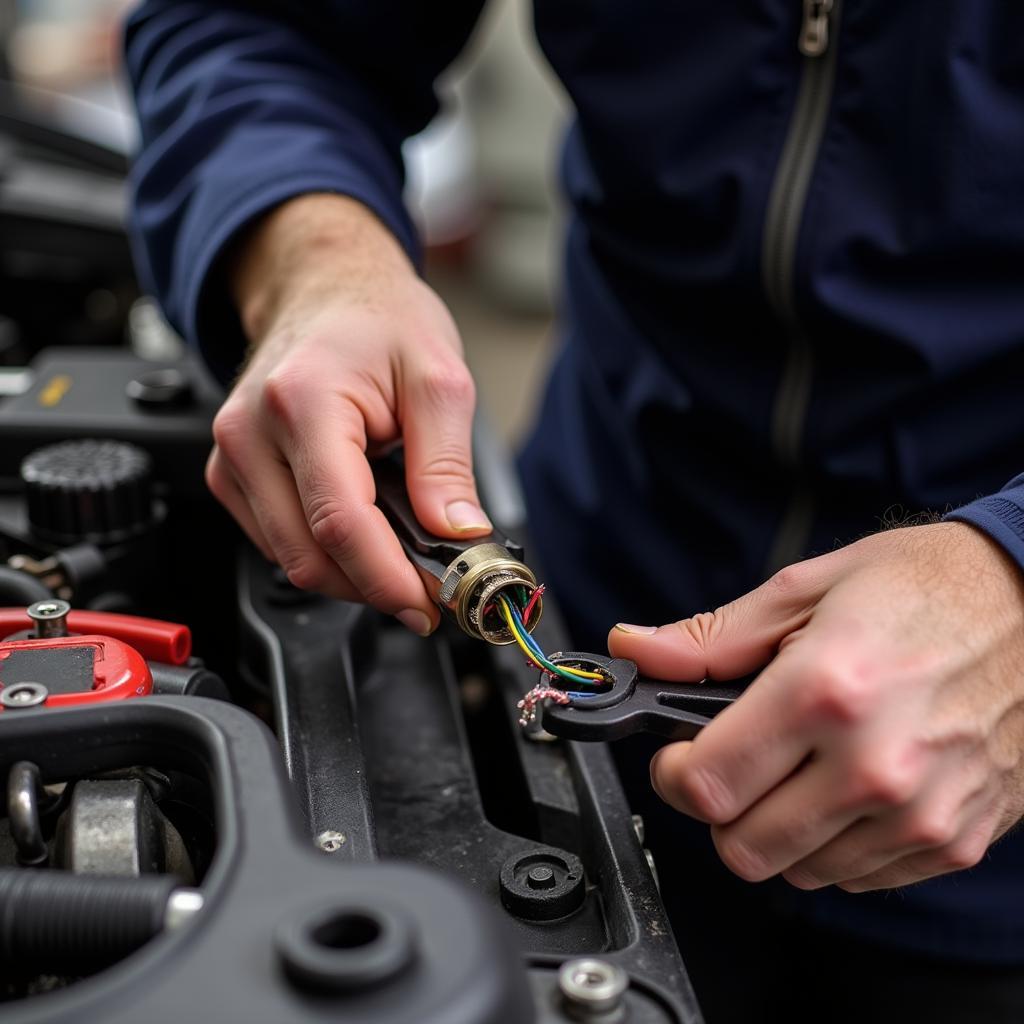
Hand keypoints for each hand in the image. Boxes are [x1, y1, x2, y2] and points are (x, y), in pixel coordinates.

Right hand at [206, 194, 490, 634]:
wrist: (325, 288)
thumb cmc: (378, 319)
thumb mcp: (438, 379)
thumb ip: (447, 465)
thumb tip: (458, 536)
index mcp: (302, 404)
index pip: (339, 523)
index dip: (388, 578)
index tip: (430, 604)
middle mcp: (250, 434)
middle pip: (307, 555)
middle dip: (374, 584)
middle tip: (430, 584)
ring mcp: (233, 457)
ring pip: (290, 559)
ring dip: (351, 573)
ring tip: (402, 548)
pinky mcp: (232, 474)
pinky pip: (278, 542)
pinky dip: (327, 552)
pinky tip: (365, 528)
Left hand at [608, 522, 1023, 891]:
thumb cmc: (924, 587)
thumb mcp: (805, 589)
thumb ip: (711, 637)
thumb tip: (637, 650)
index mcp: (825, 692)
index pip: (707, 784)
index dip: (674, 771)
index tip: (678, 754)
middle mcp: (875, 765)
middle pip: (743, 847)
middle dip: (719, 807)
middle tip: (733, 761)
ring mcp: (920, 813)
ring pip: (797, 871)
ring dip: (778, 826)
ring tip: (800, 762)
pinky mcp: (954, 839)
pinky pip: (858, 877)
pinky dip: (834, 842)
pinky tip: (847, 782)